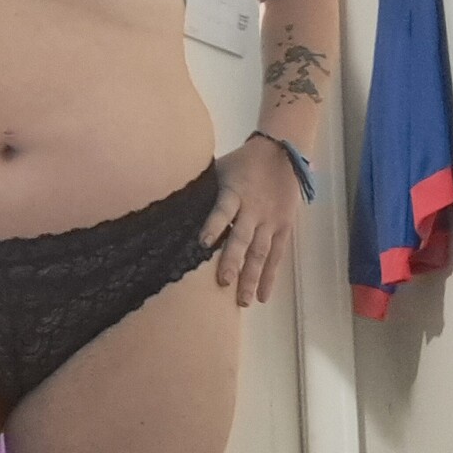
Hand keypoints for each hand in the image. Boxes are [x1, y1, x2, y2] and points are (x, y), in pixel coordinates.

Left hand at [197, 136, 303, 306]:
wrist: (282, 153)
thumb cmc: (242, 161)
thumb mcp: (219, 168)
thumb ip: (202, 187)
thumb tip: (169, 198)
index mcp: (234, 192)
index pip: (223, 210)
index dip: (214, 225)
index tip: (203, 243)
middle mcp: (253, 209)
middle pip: (243, 237)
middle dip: (233, 261)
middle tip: (223, 282)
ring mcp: (270, 220)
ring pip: (261, 252)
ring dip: (251, 277)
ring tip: (242, 300)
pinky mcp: (284, 227)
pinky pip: (276, 255)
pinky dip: (269, 275)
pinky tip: (262, 296)